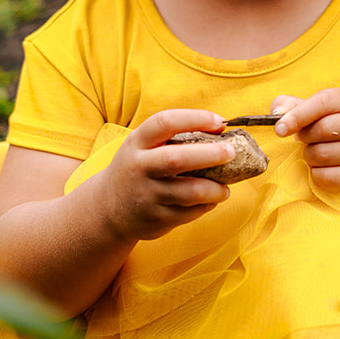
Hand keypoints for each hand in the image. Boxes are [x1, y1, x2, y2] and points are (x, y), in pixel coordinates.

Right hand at [96, 109, 234, 241]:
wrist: (108, 207)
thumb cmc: (138, 168)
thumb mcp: (143, 147)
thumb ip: (173, 138)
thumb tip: (220, 130)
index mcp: (137, 143)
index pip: (165, 122)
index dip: (195, 118)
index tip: (219, 121)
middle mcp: (139, 168)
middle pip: (177, 159)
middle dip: (210, 154)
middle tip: (231, 152)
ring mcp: (147, 195)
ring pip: (189, 192)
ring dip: (214, 189)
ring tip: (226, 188)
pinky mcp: (156, 219)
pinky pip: (189, 213)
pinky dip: (206, 206)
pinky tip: (211, 200)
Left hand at [271, 88, 339, 198]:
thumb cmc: (332, 131)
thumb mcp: (314, 113)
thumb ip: (291, 106)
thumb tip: (277, 113)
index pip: (325, 102)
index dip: (299, 115)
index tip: (280, 129)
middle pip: (325, 129)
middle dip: (305, 138)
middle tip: (303, 140)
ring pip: (325, 155)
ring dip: (310, 157)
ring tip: (315, 154)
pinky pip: (329, 177)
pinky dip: (317, 175)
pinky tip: (323, 169)